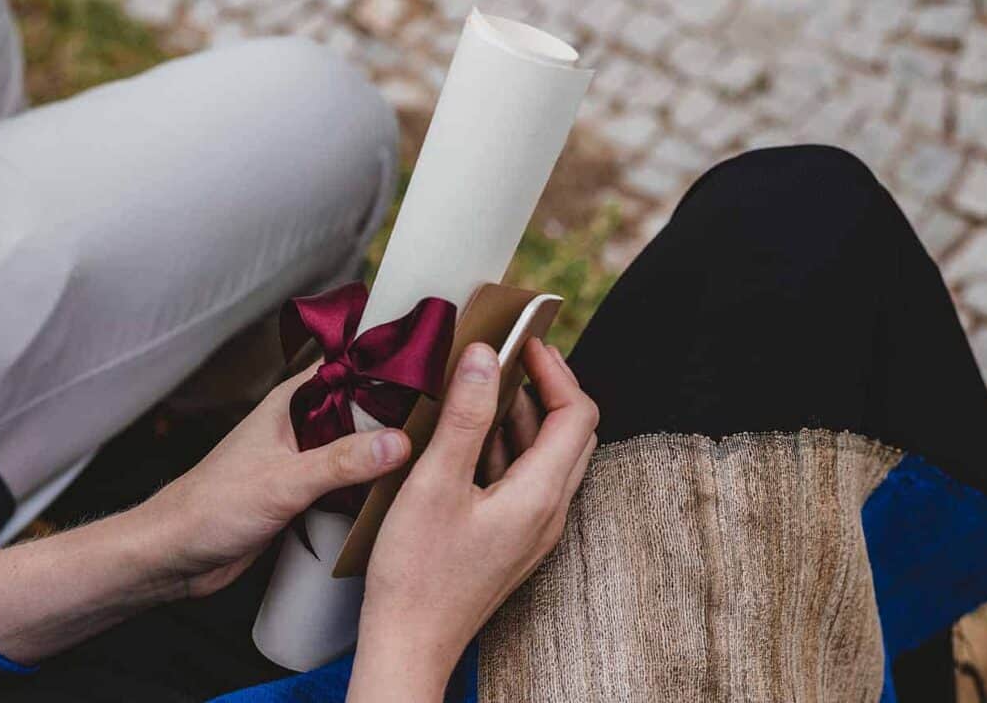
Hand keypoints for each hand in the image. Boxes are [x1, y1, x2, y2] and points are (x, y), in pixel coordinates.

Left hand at [128, 363, 414, 599]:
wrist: (174, 556)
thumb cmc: (210, 507)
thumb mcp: (284, 482)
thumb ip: (341, 462)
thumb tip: (400, 442)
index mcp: (292, 403)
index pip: (352, 367)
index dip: (391, 362)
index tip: (440, 364)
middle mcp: (301, 426)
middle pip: (365, 410)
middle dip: (402, 414)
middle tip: (454, 418)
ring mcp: (304, 461)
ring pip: (359, 449)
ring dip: (388, 455)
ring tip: (440, 455)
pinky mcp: (305, 496)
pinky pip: (349, 485)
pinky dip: (372, 489)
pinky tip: (401, 497)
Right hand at [349, 340, 598, 701]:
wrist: (409, 645)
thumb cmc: (416, 574)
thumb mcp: (434, 483)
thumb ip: (465, 416)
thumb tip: (486, 356)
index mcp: (539, 496)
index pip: (577, 414)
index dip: (556, 370)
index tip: (523, 342)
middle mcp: (548, 514)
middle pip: (571, 434)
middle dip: (544, 388)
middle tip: (508, 359)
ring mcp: (533, 531)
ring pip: (548, 458)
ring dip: (523, 418)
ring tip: (482, 389)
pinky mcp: (512, 542)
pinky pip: (526, 482)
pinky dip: (507, 448)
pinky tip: (467, 440)